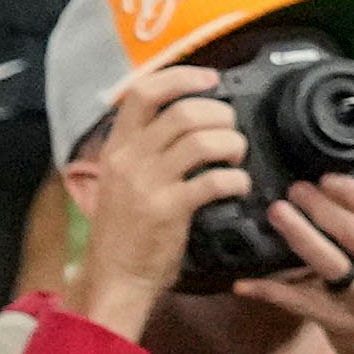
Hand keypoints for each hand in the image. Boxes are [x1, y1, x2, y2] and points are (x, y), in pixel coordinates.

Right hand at [66, 59, 245, 298]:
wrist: (114, 276)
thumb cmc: (124, 231)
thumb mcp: (120, 180)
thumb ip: (145, 150)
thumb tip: (187, 121)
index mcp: (117, 147)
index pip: (144, 92)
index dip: (181, 77)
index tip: (210, 79)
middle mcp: (129, 159)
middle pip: (183, 112)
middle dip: (220, 115)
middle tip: (231, 130)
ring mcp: (148, 184)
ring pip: (202, 141)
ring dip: (232, 144)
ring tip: (237, 156)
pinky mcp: (168, 210)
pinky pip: (214, 181)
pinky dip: (236, 180)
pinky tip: (239, 186)